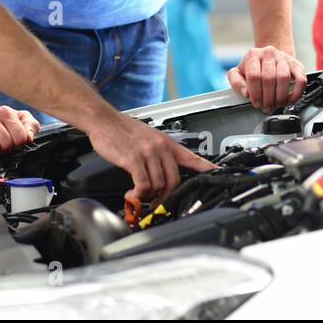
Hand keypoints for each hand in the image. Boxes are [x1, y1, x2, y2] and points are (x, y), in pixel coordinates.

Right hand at [88, 114, 213, 205]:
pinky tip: (131, 193)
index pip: (192, 157)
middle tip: (157, 202)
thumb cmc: (123, 130)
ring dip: (149, 195)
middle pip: (174, 179)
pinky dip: (138, 194)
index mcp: (166, 143)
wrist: (104, 120)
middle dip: (166, 195)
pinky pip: (143, 185)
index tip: (217, 175)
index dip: (206, 168)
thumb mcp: (148, 137)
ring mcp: (148, 153)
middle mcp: (160, 147)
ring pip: (159, 185)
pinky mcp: (133, 160)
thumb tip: (165, 170)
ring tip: (140, 195)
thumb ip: (160, 153)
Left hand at [227, 45, 306, 111]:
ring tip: (276, 104)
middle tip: (266, 106)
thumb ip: (236, 82)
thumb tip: (246, 92)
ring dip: (280, 97)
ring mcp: (284, 58)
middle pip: (269, 78)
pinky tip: (289, 100)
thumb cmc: (254, 68)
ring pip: (284, 78)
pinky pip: (300, 79)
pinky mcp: (297, 65)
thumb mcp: (239, 73)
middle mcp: (269, 54)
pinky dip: (296, 93)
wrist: (270, 58)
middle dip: (267, 98)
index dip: (255, 94)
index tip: (256, 103)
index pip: (254, 76)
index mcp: (253, 55)